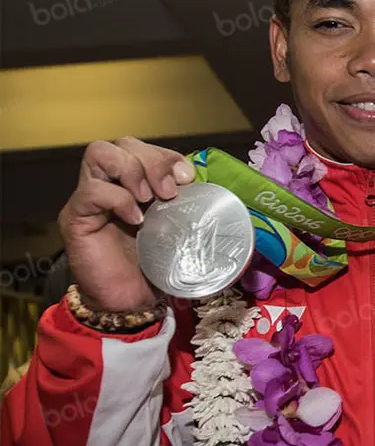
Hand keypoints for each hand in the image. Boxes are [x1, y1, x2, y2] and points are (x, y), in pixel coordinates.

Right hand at [58, 137, 195, 312]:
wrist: (130, 303)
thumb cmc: (156, 267)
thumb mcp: (183, 233)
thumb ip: (195, 211)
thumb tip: (227, 199)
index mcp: (138, 184)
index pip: (146, 148)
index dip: (168, 156)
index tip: (188, 178)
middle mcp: (112, 184)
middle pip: (123, 143)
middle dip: (152, 160)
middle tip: (169, 192)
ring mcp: (91, 198)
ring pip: (99, 153)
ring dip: (132, 170)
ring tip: (149, 199)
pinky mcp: (76, 217)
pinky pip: (90, 191)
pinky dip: (117, 199)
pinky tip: (135, 220)